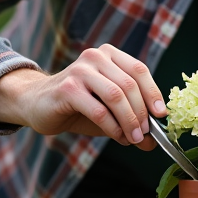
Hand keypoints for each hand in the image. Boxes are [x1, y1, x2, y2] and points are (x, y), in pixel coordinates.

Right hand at [0, 45, 163, 150]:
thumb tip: (153, 142)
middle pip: (130, 85)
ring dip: (129, 121)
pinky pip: (98, 110)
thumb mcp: (109, 111)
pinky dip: (112, 127)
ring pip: (116, 96)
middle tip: (146, 135)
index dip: (153, 93)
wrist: (37, 103)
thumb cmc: (78, 105)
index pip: (139, 70)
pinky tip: (117, 137)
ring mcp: (80, 71)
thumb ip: (131, 121)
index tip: (161, 115)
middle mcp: (96, 57)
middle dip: (141, 114)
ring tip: (134, 138)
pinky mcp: (68, 89)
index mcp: (109, 55)